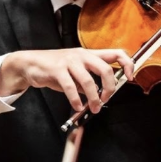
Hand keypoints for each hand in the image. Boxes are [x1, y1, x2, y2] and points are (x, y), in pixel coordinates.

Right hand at [0, 48, 134, 113]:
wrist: (30, 64)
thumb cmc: (55, 69)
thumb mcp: (76, 72)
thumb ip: (89, 80)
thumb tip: (102, 95)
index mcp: (90, 54)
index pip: (116, 53)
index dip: (127, 64)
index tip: (130, 77)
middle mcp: (82, 55)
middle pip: (105, 69)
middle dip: (110, 88)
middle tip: (106, 99)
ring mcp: (69, 61)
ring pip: (88, 81)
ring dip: (93, 98)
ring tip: (94, 108)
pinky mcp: (57, 69)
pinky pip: (70, 87)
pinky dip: (76, 100)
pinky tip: (77, 106)